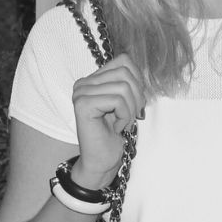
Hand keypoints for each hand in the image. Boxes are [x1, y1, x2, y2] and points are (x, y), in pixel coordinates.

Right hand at [70, 53, 145, 187]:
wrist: (103, 161)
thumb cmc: (115, 134)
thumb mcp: (127, 102)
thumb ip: (129, 82)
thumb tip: (140, 70)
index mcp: (93, 79)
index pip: (124, 61)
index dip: (137, 81)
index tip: (135, 103)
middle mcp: (83, 83)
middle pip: (125, 72)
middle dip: (137, 96)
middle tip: (132, 116)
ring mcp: (80, 93)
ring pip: (123, 87)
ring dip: (131, 109)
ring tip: (124, 123)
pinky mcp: (83, 104)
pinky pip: (117, 100)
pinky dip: (125, 116)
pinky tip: (117, 128)